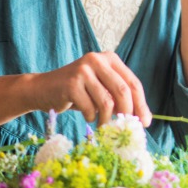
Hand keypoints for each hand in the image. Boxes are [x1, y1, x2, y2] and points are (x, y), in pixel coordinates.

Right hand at [33, 51, 151, 127]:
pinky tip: (87, 115)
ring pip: (107, 102)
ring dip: (107, 120)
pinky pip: (90, 108)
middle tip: (126, 129)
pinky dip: (91, 117)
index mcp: (110, 58)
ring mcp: (84, 70)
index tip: (145, 122)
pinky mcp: (71, 83)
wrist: (42, 89)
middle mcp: (97, 59)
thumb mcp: (101, 90)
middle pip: (123, 91)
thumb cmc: (77, 92)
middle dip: (128, 113)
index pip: (133, 83)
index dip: (141, 104)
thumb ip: (120, 98)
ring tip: (103, 125)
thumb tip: (143, 118)